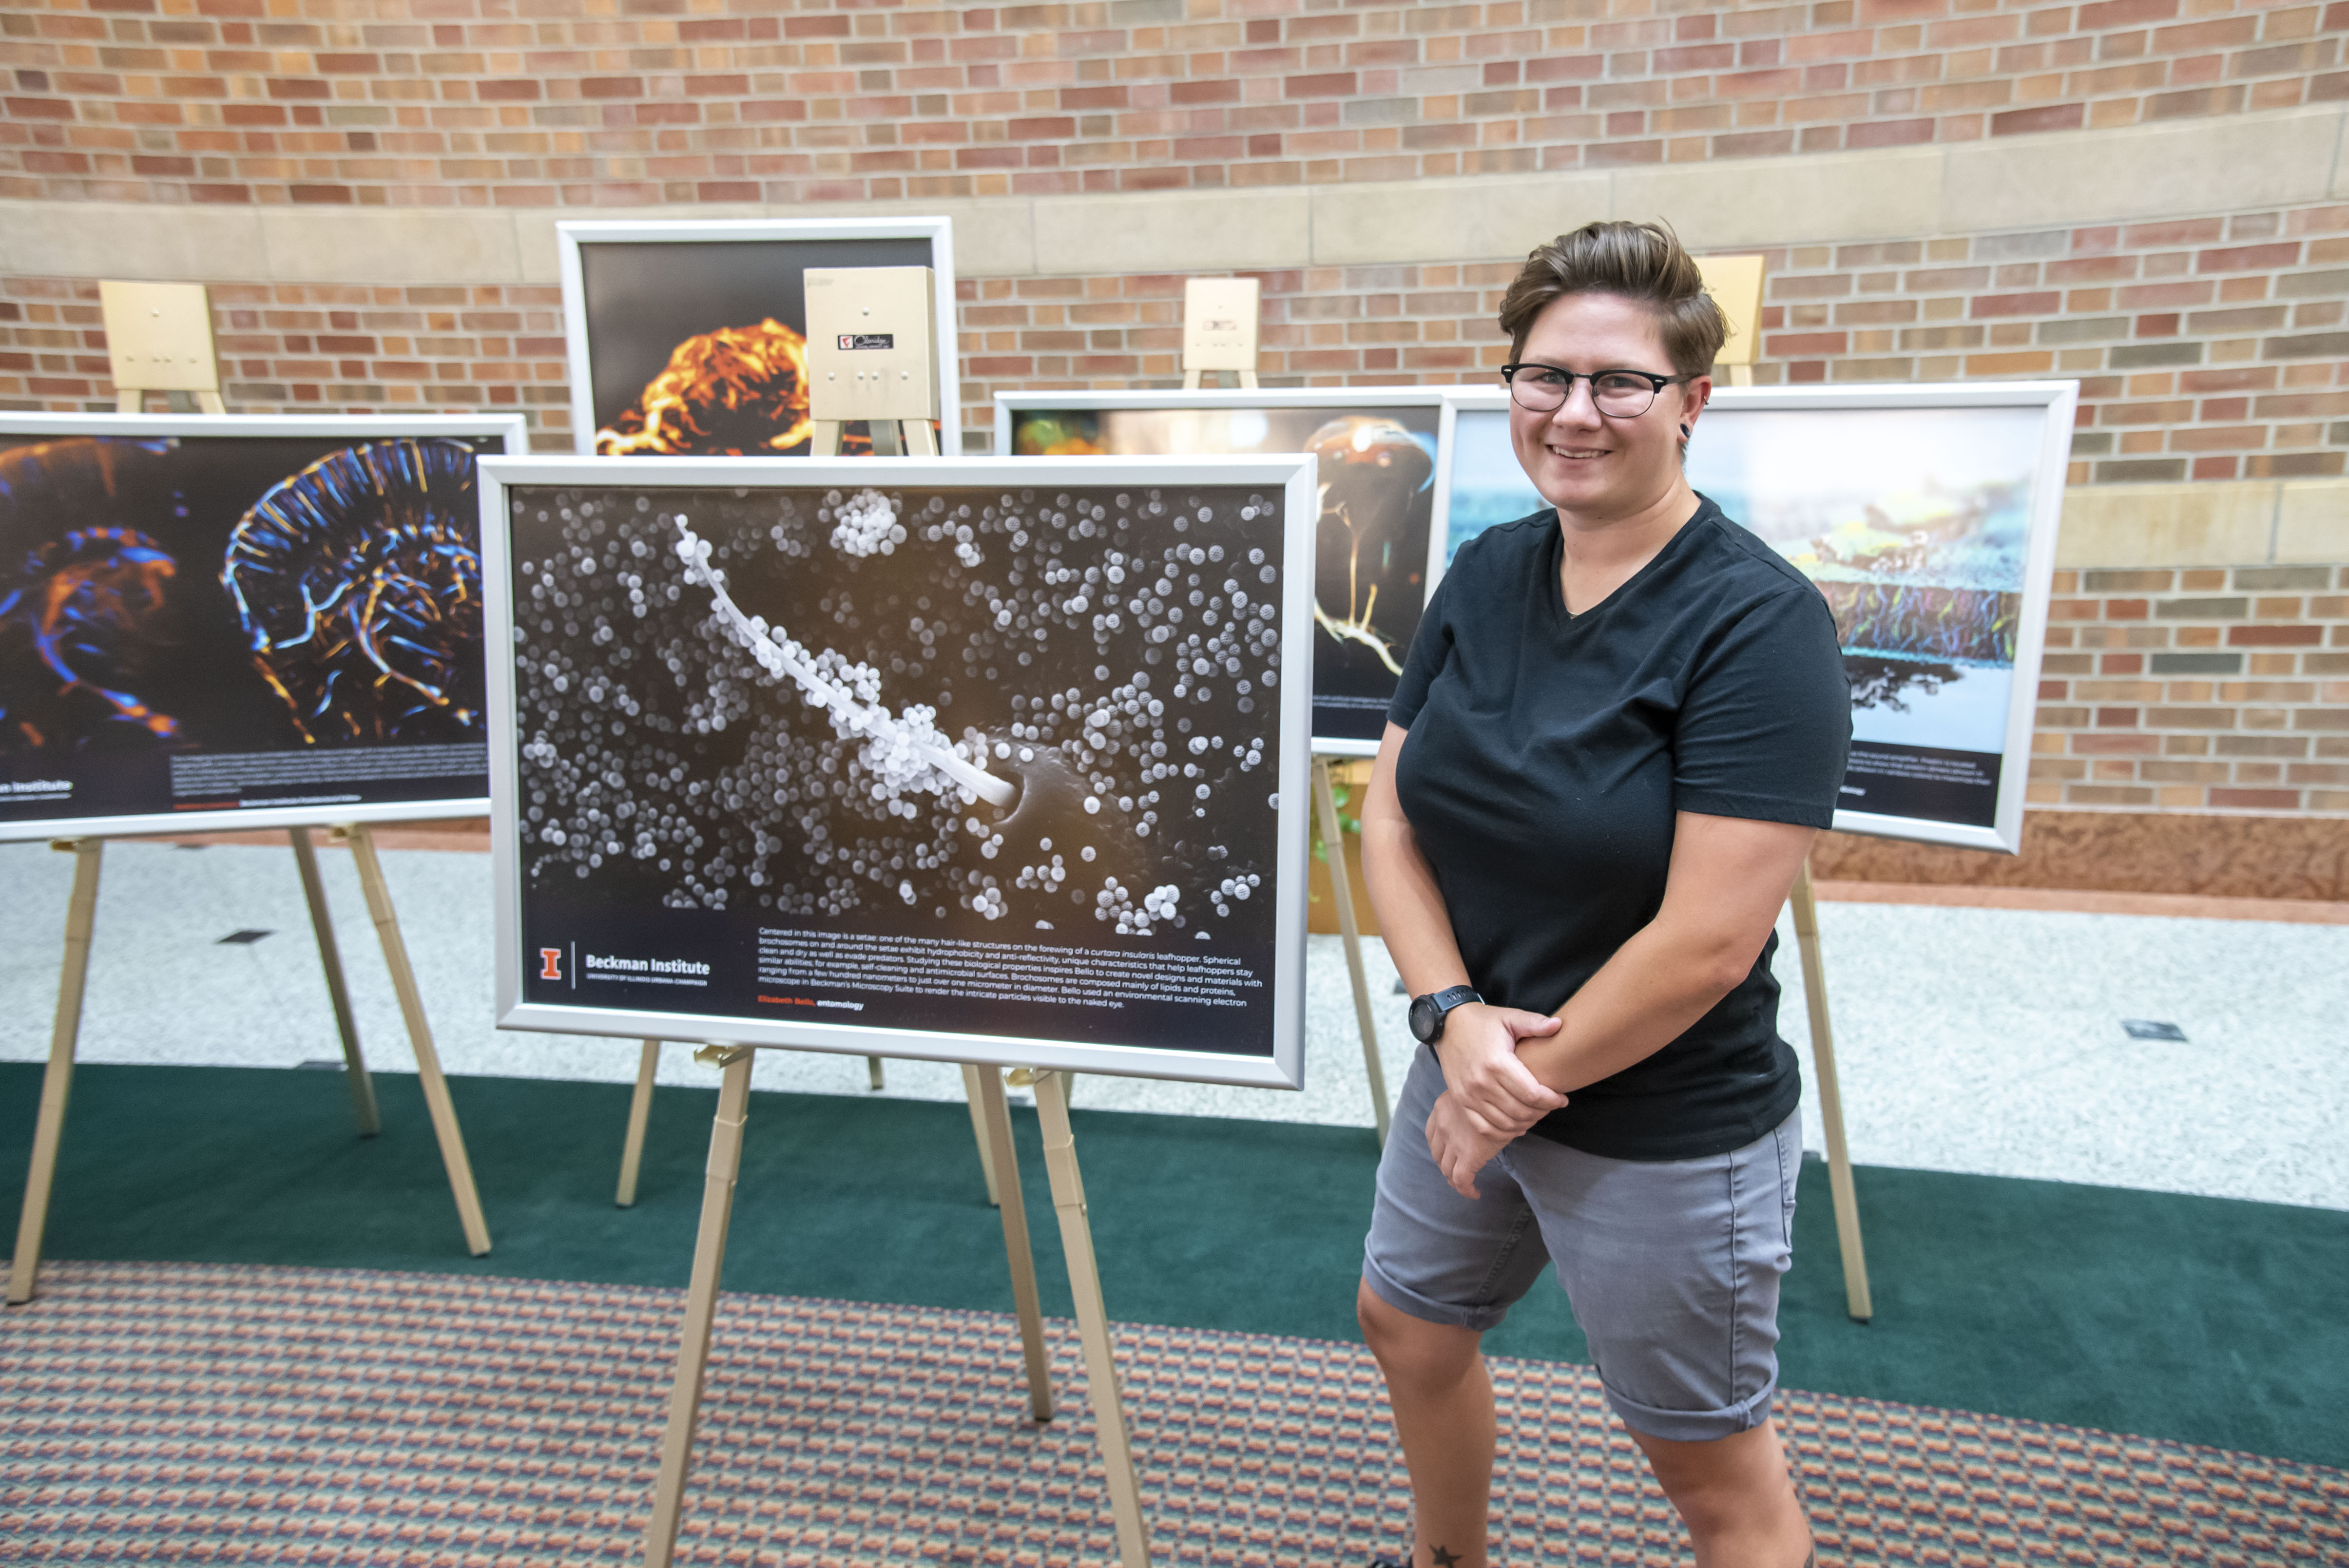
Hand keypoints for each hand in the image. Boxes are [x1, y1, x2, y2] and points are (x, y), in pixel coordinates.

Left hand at [1425, 1090, 1515, 1199]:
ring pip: (1446, 1169)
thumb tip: (1495, 1121)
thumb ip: (1479, 1109)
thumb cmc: (1500, 1091)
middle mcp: (1442, 1124)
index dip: (1439, 1147)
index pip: (1432, 1133)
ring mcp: (1453, 1141)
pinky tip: (1475, 1193)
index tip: (1448, 1153)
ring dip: (1453, 1178)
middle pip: (1436, 1152)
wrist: (1507, 1092)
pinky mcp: (1468, 1156)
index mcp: (1441, 1107)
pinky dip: (1466, 1190)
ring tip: (1465, 1184)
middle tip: (1457, 1169)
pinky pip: (1461, 1180)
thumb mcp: (1480, 1095)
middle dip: (1445, 1164)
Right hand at [1434, 1003, 1566, 1135]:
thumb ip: (1535, 1023)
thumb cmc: (1482, 1021)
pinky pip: (1484, 1127)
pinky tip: (1515, 1125)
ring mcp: (1468, 1095)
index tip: (1563, 1099)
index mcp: (1497, 1062)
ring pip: (1505, 1123)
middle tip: (1551, 1106)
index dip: (1552, 1100)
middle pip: (1520, 1111)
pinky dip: (1503, 1132)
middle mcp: (1481, 1082)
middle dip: (1542, 1112)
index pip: (1532, 1093)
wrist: (1447, 1025)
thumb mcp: (1509, 1017)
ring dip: (1525, 1123)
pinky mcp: (1460, 1100)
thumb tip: (1559, 1025)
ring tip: (1536, 1113)